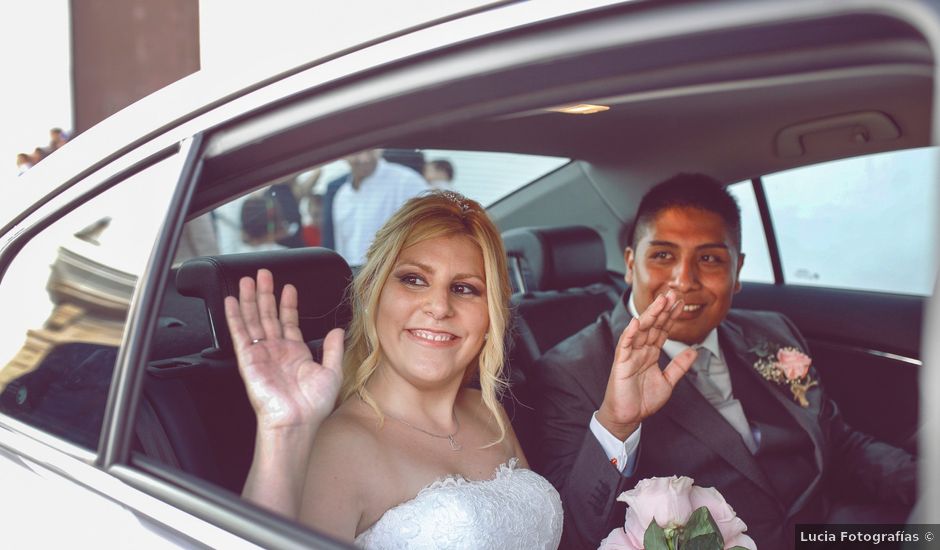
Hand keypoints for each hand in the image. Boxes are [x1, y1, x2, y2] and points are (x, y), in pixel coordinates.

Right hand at [224, 268, 343, 431]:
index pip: (289, 322)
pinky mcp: (248, 360)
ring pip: (253, 319)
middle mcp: (277, 352)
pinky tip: (233, 301)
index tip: (288, 288)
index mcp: (295, 354)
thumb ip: (334, 349)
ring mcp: (261, 354)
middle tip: (264, 274)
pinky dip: (235, 316)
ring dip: (250, 299)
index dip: (288, 304)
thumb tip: (338, 330)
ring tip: (248, 279)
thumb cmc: (313, 406)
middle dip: (266, 294)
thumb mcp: (332, 372)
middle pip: (268, 315)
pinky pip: (239, 334)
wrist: (296, 421)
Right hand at [597, 291, 697, 439]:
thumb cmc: (643, 400)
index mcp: (651, 353)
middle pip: (653, 325)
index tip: (681, 303)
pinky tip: (637, 322)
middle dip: (663, 309)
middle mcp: (640, 350)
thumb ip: (679, 366)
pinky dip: (630, 333)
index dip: (671, 316)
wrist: (628, 416)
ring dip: (650, 315)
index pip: (662, 330)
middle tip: (673, 293)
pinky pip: (625, 345)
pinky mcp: (621, 363)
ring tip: (660, 301)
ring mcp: (630, 355)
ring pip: (641, 330)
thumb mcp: (668, 382)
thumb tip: (693, 352)